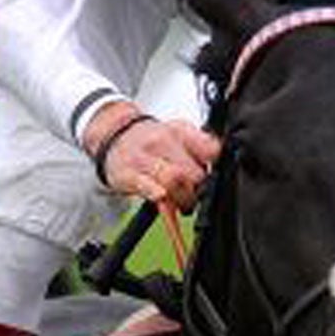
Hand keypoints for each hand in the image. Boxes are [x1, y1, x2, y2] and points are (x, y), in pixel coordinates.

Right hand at [84, 101, 219, 211]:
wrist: (114, 134)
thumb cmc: (151, 139)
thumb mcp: (179, 132)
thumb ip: (201, 146)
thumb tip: (220, 162)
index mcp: (180, 132)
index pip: (209, 148)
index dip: (215, 166)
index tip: (213, 174)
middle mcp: (161, 143)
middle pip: (192, 172)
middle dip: (199, 189)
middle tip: (197, 195)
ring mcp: (144, 159)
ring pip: (172, 180)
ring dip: (183, 198)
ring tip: (184, 203)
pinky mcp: (128, 175)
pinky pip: (145, 186)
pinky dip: (156, 194)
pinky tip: (162, 197)